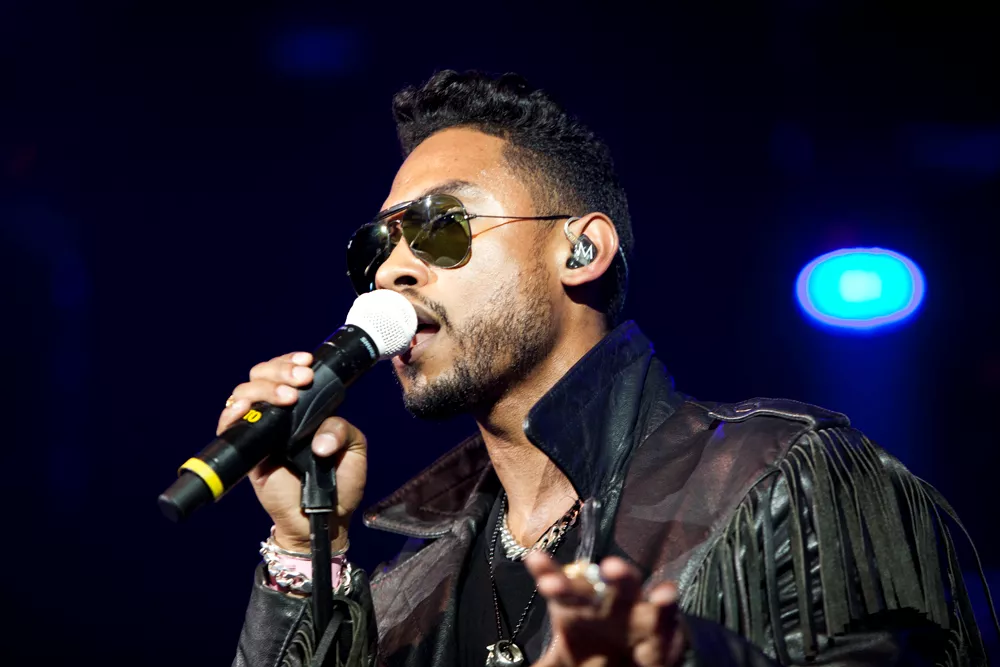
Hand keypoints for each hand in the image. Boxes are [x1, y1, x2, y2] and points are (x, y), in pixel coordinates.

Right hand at [217, 351, 367, 552]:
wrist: (325, 518)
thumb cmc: (340, 483)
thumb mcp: (354, 448)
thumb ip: (342, 430)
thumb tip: (317, 438)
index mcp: (302, 409)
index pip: (286, 373)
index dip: (290, 362)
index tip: (308, 365)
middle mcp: (278, 416)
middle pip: (261, 376)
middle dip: (279, 370)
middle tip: (302, 379)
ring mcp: (261, 433)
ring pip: (244, 393)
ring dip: (263, 387)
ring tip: (288, 397)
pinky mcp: (248, 454)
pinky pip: (229, 428)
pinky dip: (233, 413)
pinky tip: (247, 407)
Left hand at [525, 553, 686, 666]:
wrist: (638, 663)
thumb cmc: (596, 654)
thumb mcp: (566, 662)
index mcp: (575, 607)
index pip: (558, 585)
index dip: (546, 571)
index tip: (534, 560)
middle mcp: (602, 602)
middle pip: (587, 585)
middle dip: (573, 581)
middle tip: (554, 582)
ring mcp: (633, 608)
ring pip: (628, 586)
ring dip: (622, 576)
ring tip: (612, 567)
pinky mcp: (662, 622)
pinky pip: (665, 612)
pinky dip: (665, 602)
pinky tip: (664, 593)